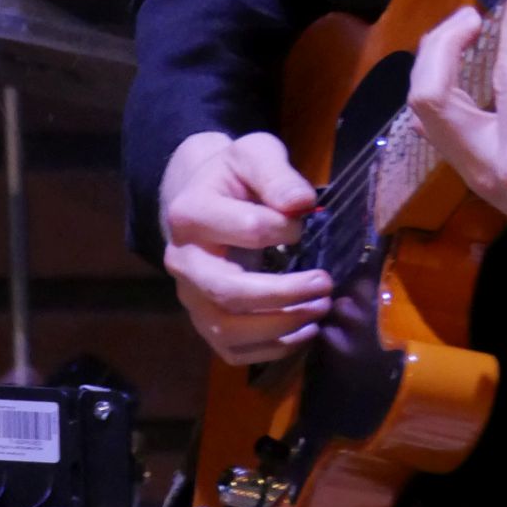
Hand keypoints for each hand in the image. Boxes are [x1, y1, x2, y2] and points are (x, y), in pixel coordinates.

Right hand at [159, 131, 332, 363]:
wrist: (203, 198)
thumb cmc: (234, 178)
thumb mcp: (254, 155)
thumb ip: (276, 174)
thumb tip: (301, 204)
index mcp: (190, 214)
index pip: (248, 228)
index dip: (286, 228)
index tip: (306, 222)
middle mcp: (181, 261)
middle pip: (228, 291)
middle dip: (284, 294)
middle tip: (325, 285)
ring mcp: (189, 296)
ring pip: (227, 329)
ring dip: (280, 327)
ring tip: (319, 310)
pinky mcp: (203, 321)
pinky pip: (232, 351)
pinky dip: (271, 349)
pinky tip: (303, 331)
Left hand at [406, 0, 506, 296]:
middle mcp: (484, 169)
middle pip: (429, 98)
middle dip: (443, 45)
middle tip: (478, 15)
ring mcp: (474, 175)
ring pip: (426, 113)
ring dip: (437, 65)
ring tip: (472, 33)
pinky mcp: (476, 173)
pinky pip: (441, 125)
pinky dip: (447, 87)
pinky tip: (476, 66)